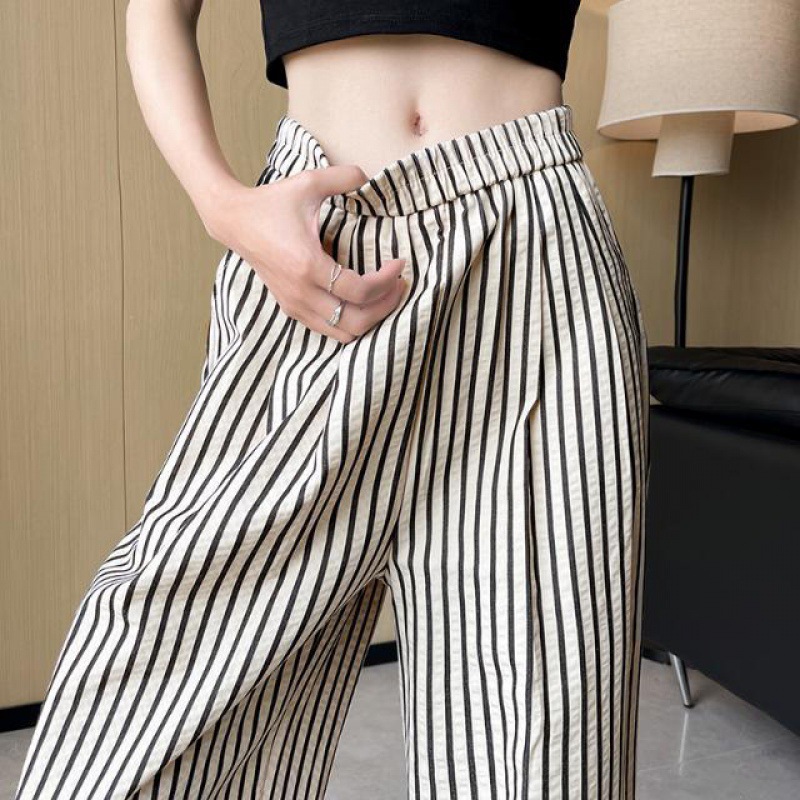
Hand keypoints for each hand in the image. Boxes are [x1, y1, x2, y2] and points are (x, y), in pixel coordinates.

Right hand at [202, 167, 407, 343]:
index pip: (360, 291)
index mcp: (308, 265)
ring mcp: (295, 305)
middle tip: (399, 286)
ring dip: (370, 318)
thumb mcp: (309, 183)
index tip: (399, 263)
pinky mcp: (291, 308)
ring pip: (344, 333)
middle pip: (357, 321)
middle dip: (385, 307)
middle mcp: (301, 293)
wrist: (234, 221)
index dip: (388, 282)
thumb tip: (370, 176)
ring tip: (384, 296)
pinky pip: (329, 329)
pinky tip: (362, 301)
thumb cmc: (272, 202)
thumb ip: (344, 176)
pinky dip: (351, 321)